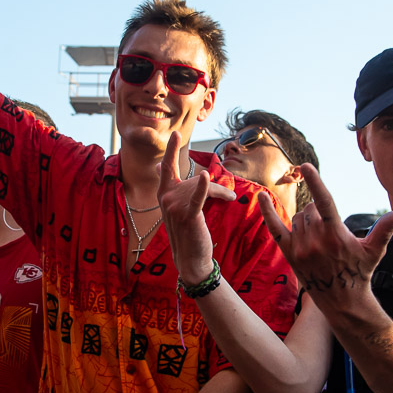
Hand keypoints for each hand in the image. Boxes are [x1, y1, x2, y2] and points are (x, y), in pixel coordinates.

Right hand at [158, 133, 235, 284]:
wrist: (190, 259)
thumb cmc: (187, 232)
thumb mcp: (179, 206)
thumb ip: (177, 188)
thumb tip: (169, 168)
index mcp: (163, 194)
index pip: (166, 167)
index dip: (170, 149)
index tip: (175, 134)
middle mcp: (165, 198)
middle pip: (191, 176)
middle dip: (201, 176)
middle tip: (199, 160)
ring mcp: (175, 207)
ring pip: (202, 186)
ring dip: (220, 191)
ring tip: (229, 197)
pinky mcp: (189, 216)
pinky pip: (198, 197)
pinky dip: (204, 187)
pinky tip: (206, 177)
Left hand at [259, 165, 392, 308]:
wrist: (342, 300)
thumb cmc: (360, 272)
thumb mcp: (375, 250)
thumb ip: (385, 229)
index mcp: (336, 234)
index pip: (324, 202)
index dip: (315, 182)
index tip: (306, 166)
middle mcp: (316, 240)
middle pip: (310, 210)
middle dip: (318, 213)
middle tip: (329, 231)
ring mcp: (301, 247)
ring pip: (298, 218)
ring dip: (306, 221)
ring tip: (319, 238)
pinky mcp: (290, 254)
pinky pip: (275, 228)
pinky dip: (266, 212)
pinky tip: (260, 196)